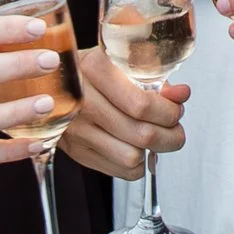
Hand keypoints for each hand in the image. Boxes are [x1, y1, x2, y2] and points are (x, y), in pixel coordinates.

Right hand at [63, 41, 191, 184]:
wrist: (51, 83)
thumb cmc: (94, 70)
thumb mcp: (123, 62)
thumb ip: (155, 78)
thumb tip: (182, 95)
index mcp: (94, 68)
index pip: (142, 104)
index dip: (169, 113)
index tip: (176, 110)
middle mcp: (81, 101)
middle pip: (141, 134)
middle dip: (171, 136)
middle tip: (175, 129)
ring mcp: (75, 130)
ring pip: (132, 157)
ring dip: (153, 151)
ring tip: (156, 136)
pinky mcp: (76, 151)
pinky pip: (121, 171)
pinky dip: (138, 164)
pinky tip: (136, 146)